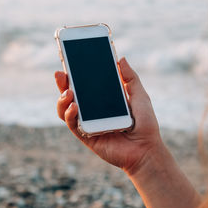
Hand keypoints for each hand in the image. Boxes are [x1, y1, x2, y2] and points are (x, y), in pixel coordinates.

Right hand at [54, 57, 164, 174]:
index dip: (76, 75)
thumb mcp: (140, 96)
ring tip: (68, 92)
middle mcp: (94, 111)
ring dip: (63, 100)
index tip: (70, 62)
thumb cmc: (146, 124)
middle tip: (60, 75)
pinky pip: (73, 125)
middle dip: (63, 85)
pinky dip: (70, 116)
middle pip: (72, 96)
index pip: (86, 85)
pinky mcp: (87, 137)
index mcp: (104, 101)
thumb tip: (121, 58)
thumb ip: (130, 78)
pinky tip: (74, 107)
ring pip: (67, 111)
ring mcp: (89, 124)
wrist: (147, 149)